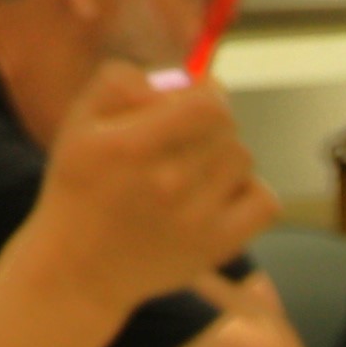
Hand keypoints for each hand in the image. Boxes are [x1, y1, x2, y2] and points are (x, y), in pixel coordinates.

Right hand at [28, 63, 274, 304]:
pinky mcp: (218, 246)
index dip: (208, 93)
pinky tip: (219, 195)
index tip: (193, 101)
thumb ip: (122, 82)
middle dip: (209, 124)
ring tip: (193, 171)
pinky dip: (249, 192)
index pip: (207, 103)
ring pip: (243, 159)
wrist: (80, 268)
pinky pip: (265, 201)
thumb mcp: (81, 122)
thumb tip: (183, 77)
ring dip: (224, 157)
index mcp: (130, 147)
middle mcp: (167, 183)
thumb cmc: (81, 186)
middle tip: (182, 141)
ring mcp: (197, 219)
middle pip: (226, 127)